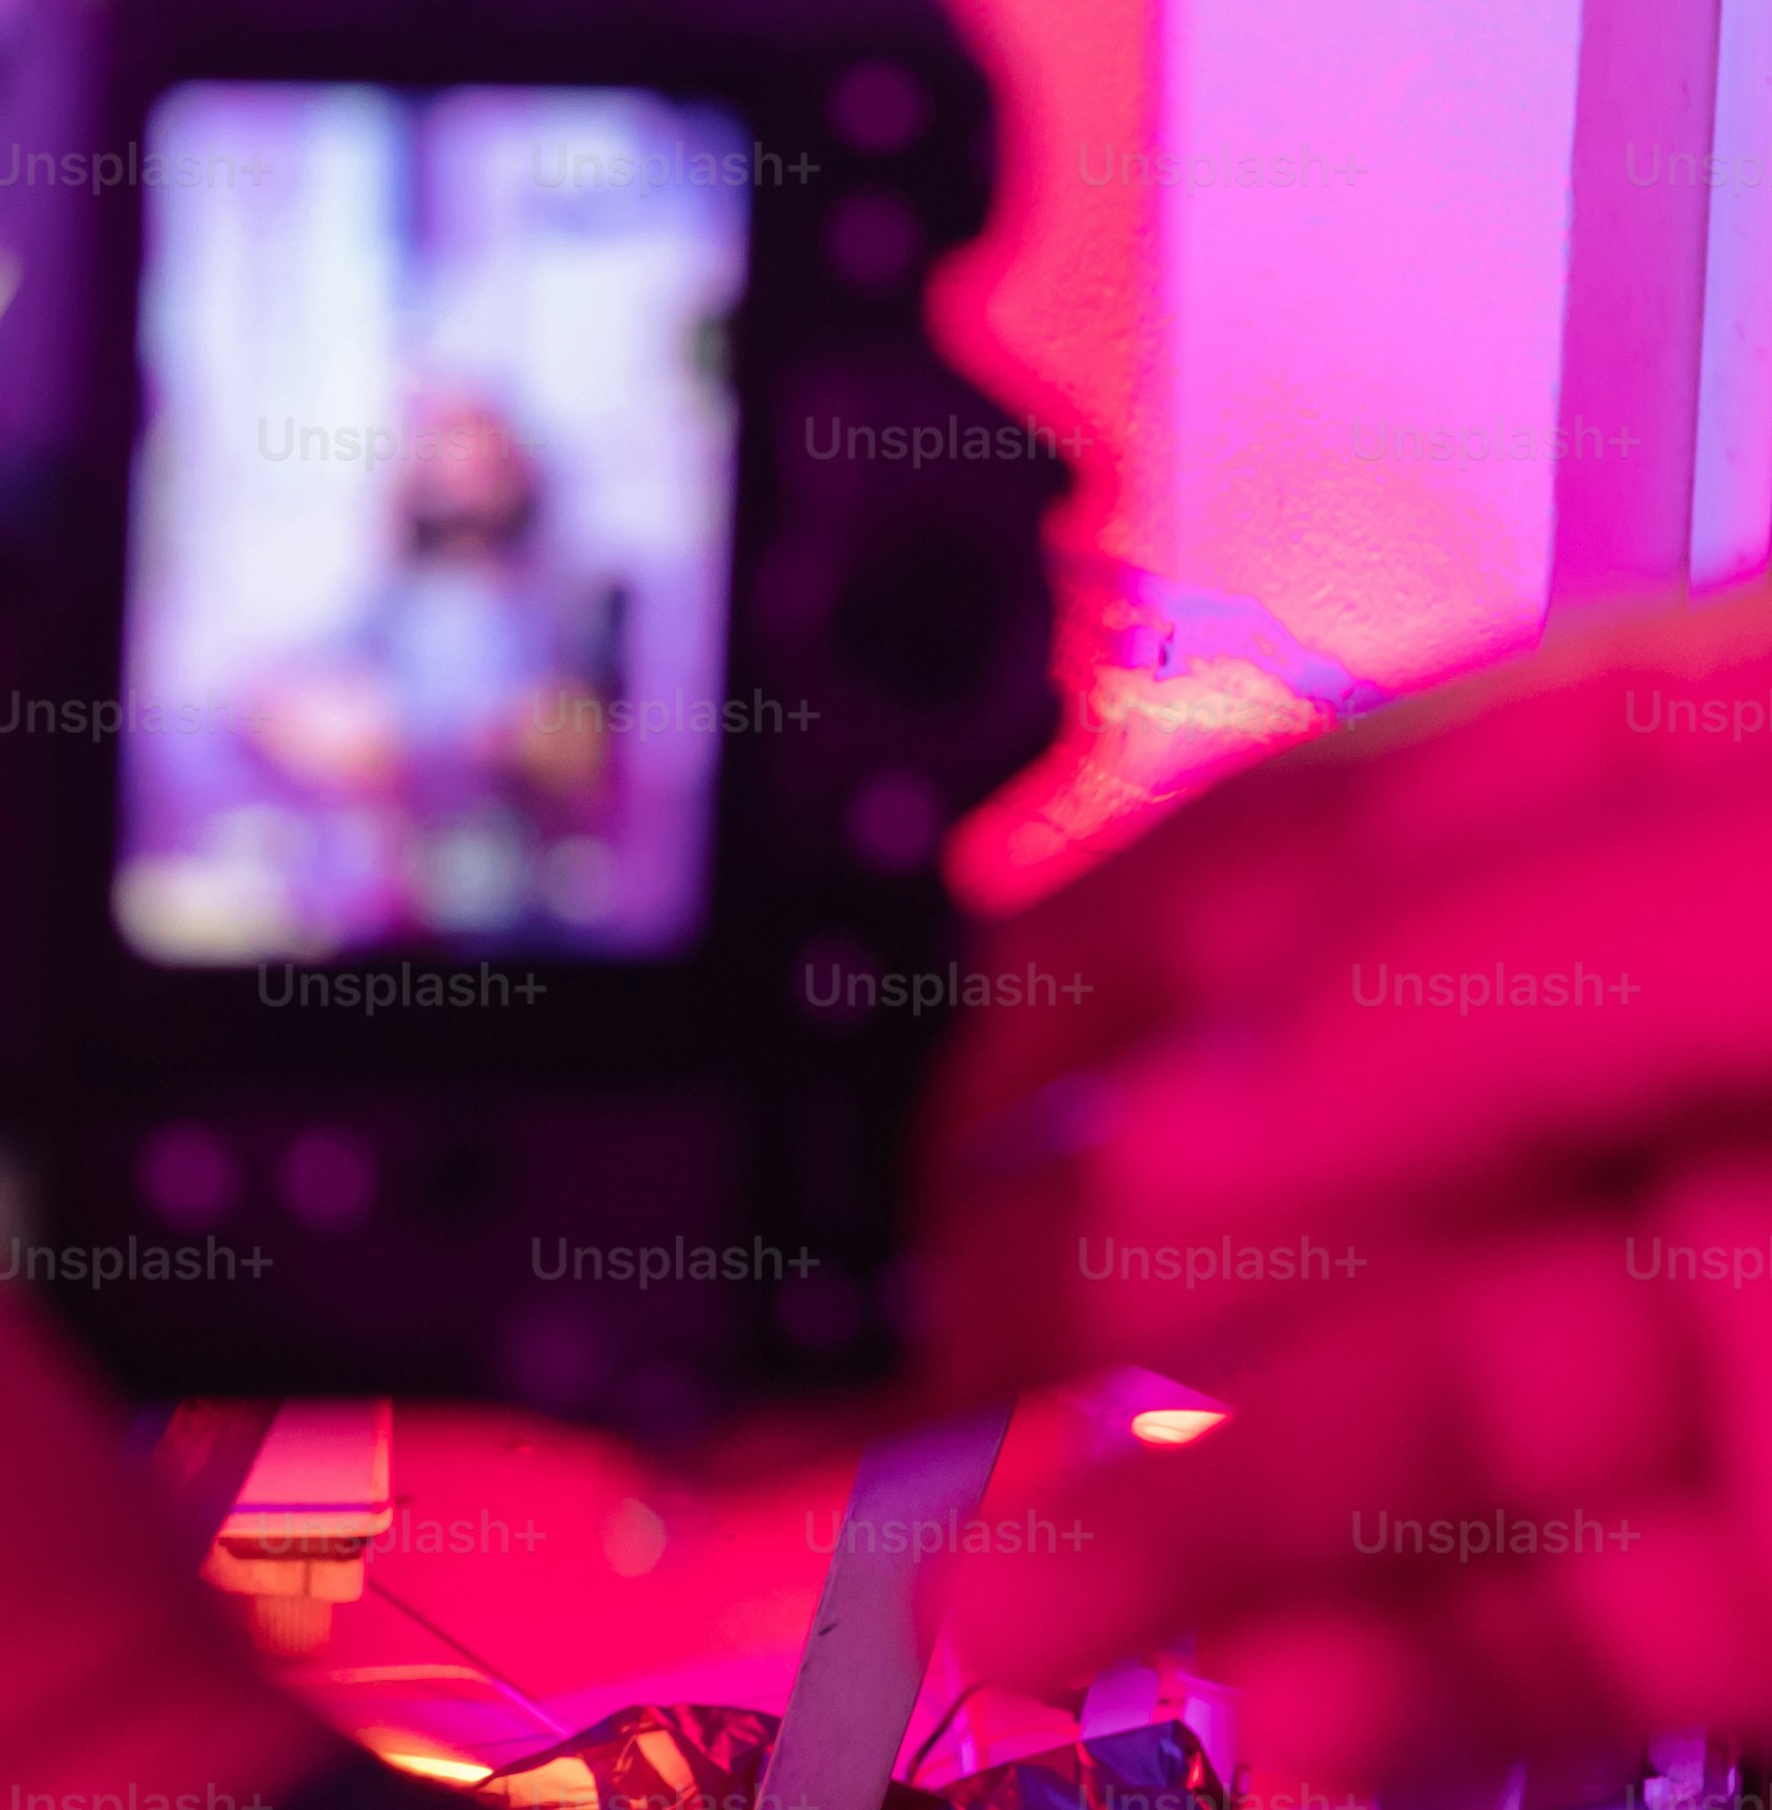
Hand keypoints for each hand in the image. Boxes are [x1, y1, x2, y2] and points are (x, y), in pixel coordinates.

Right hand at [919, 574, 1771, 1770]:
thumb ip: (1487, 981)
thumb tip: (1166, 1115)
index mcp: (1708, 808)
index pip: (1320, 851)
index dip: (1068, 953)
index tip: (850, 1069)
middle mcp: (1704, 1069)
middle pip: (1313, 1174)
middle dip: (1059, 1286)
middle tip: (838, 1378)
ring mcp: (1752, 1333)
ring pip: (1398, 1431)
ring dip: (1175, 1527)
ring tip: (1002, 1605)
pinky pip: (1545, 1640)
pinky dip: (1380, 1693)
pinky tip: (1269, 1711)